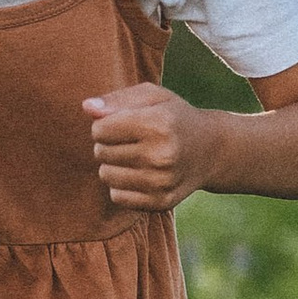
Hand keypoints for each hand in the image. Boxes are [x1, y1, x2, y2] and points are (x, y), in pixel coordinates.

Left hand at [83, 83, 215, 211]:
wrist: (210, 150)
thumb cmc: (173, 117)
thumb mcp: (152, 96)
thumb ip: (117, 99)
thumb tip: (87, 107)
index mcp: (158, 124)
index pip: (99, 129)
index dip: (105, 123)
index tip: (122, 122)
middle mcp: (161, 155)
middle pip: (100, 152)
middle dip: (109, 144)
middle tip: (132, 139)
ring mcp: (161, 182)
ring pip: (106, 175)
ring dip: (113, 165)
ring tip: (135, 156)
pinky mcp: (160, 202)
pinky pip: (117, 196)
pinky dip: (122, 186)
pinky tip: (140, 174)